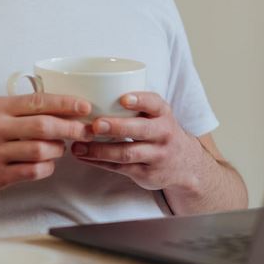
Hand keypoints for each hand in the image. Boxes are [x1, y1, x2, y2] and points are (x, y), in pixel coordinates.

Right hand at [0, 93, 92, 201]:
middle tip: (84, 130)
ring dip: (58, 150)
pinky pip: (31, 171)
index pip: (37, 101)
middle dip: (71, 127)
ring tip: (60, 149)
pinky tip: (46, 165)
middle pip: (44, 125)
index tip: (83, 106)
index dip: (65, 103)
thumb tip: (47, 107)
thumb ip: (10, 110)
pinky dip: (45, 168)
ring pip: (41, 150)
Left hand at [71, 91, 203, 191]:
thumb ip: (136, 104)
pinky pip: (120, 168)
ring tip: (77, 145)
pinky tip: (83, 156)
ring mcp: (156, 156)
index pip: (154, 104)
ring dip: (100, 150)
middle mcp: (163, 134)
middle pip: (140, 130)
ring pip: (127, 153)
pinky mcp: (146, 174)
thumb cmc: (159, 130)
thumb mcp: (157, 114)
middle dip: (117, 127)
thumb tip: (93, 89)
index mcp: (163, 113)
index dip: (139, 100)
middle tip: (96, 125)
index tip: (123, 99)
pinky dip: (99, 162)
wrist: (186, 164)